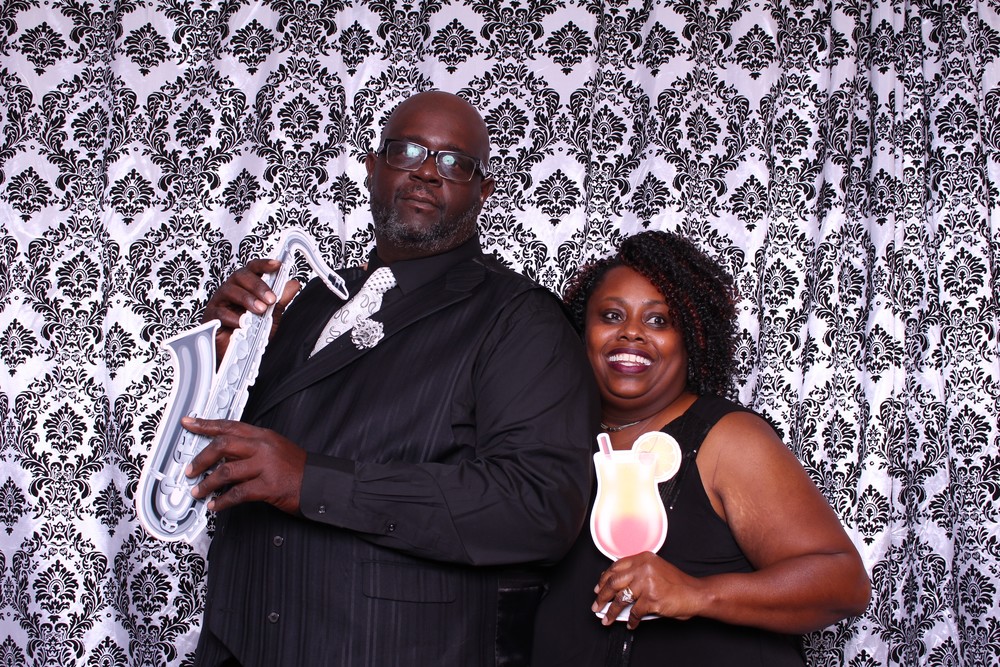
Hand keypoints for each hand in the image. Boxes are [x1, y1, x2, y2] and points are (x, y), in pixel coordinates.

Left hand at [182, 417, 306, 514]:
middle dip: (201, 459)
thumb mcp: (275, 449)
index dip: (206, 424)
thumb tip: (222, 456)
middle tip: (190, 470)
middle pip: (222, 445)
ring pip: (226, 471)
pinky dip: (222, 501)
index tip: (189, 423)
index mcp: (263, 436)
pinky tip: (216, 505)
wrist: (320, 483)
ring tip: (199, 492)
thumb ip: (250, 449)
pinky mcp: (268, 486)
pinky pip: (237, 493)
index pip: (229, 426)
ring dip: (207, 483)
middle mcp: (263, 447)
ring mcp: (266, 466)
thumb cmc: (296, 469)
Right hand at [202, 258, 300, 360]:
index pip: (253, 269)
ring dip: (247, 299)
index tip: (276, 265)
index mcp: (246, 286)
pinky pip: (220, 312)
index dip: (264, 264)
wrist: (238, 356)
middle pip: (240, 276)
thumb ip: (281, 300)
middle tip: (271, 298)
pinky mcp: (211, 317)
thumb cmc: (251, 333)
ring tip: (260, 310)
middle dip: (257, 285)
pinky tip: (243, 323)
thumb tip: (293, 284)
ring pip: (229, 290)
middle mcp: (231, 290)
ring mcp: (219, 301)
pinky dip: (234, 317)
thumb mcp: (271, 316)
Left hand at [592, 551, 704, 629]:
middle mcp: (643, 568)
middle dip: (602, 596)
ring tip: (606, 618)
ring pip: (620, 599)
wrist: (696, 593)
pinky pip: (635, 612)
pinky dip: (631, 620)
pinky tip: (631, 624)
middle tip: (596, 604)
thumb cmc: (677, 583)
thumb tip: (617, 587)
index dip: (604, 579)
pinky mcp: (652, 599)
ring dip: (611, 611)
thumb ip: (638, 572)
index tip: (598, 587)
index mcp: (643, 558)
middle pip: (613, 582)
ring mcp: (647, 584)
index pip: (616, 567)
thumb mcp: (656, 568)